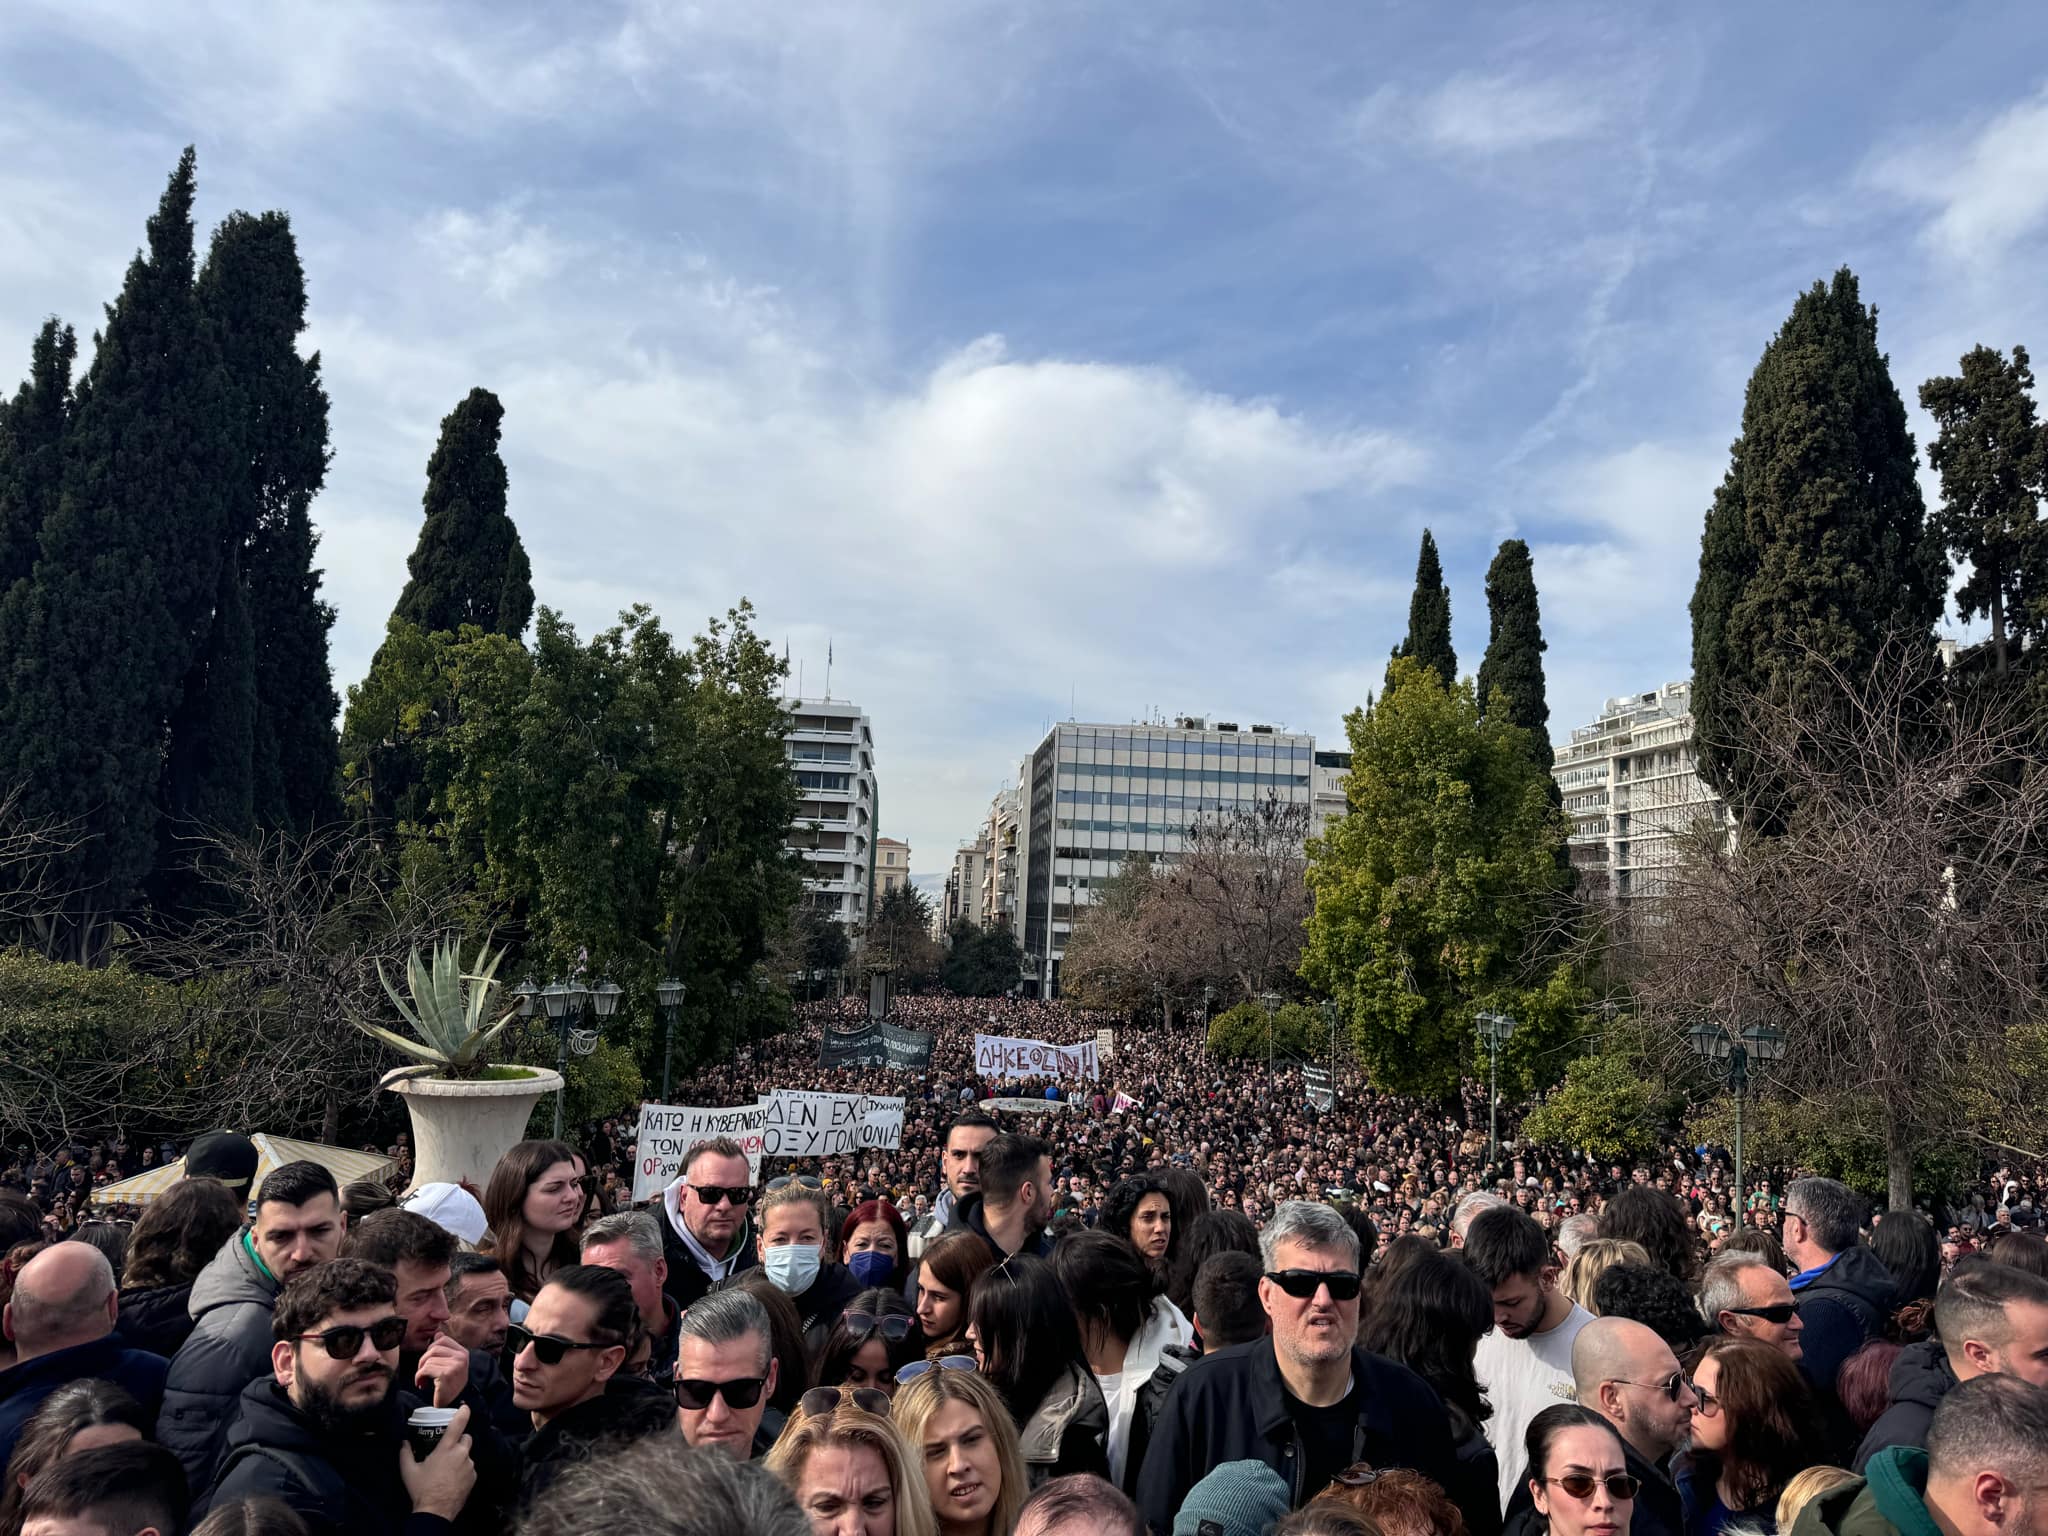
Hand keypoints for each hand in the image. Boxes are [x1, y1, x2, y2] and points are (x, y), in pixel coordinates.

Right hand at [399, 1403, 474, 1518]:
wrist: (435, 1512)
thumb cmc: (421, 1489)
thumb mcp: (409, 1470)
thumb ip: (405, 1453)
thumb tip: (404, 1442)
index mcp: (446, 1449)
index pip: (458, 1424)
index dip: (463, 1413)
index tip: (464, 1407)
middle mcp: (461, 1454)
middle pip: (466, 1438)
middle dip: (459, 1440)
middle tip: (448, 1449)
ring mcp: (469, 1466)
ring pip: (467, 1454)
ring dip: (460, 1457)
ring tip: (447, 1469)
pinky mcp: (473, 1477)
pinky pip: (469, 1468)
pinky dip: (463, 1470)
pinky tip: (452, 1479)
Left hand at [415, 1333, 470, 1406]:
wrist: (453, 1405)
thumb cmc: (450, 1386)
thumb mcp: (450, 1365)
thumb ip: (444, 1349)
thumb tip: (438, 1333)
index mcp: (463, 1353)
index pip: (443, 1339)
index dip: (431, 1349)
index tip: (429, 1361)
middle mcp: (461, 1357)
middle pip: (434, 1348)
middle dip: (423, 1360)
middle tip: (423, 1372)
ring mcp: (455, 1365)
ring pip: (428, 1359)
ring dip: (421, 1371)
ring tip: (423, 1380)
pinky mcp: (446, 1374)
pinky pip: (426, 1369)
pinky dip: (419, 1377)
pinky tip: (422, 1384)